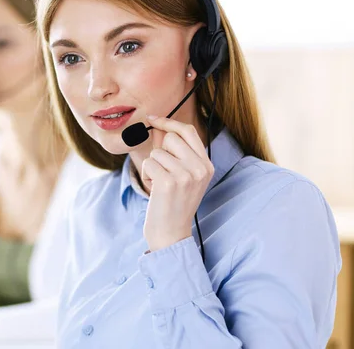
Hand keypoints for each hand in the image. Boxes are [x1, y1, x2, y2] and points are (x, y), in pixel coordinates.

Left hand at [141, 116, 213, 251]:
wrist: (170, 234)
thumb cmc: (172, 203)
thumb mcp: (181, 176)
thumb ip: (172, 151)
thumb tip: (157, 125)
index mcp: (207, 165)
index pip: (188, 131)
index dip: (168, 122)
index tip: (153, 119)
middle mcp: (201, 168)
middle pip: (171, 138)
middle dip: (160, 152)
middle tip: (163, 173)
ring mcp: (186, 175)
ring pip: (157, 152)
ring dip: (152, 168)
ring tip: (159, 186)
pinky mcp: (169, 182)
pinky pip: (149, 163)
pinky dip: (146, 175)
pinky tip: (154, 191)